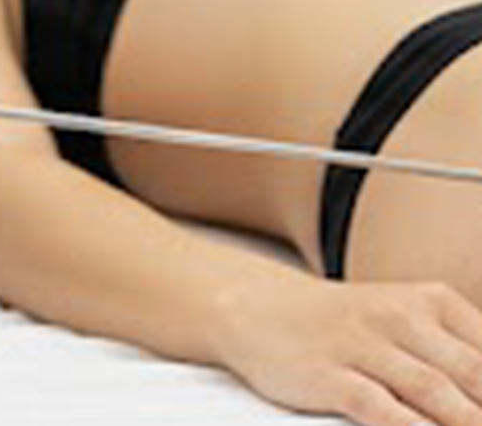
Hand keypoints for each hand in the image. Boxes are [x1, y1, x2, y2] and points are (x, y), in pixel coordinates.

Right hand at [217, 275, 481, 425]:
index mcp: (431, 301)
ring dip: (468, 422)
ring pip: (436, 392)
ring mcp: (362, 346)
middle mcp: (399, 317)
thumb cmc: (343, 324)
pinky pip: (380, 409)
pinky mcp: (329, 375)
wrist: (256, 309)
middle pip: (475, 374)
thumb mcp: (406, 320)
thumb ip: (459, 355)